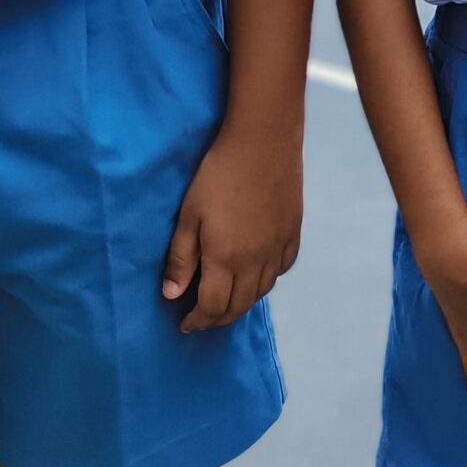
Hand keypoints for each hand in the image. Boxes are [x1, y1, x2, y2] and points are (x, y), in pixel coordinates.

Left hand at [163, 123, 301, 333]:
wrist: (263, 142)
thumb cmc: (218, 175)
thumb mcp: (189, 215)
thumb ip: (181, 258)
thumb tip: (172, 295)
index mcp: (227, 259)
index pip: (213, 307)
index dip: (198, 321)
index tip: (185, 324)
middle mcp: (256, 261)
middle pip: (240, 306)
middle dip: (218, 319)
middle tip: (203, 318)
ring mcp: (278, 248)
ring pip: (262, 291)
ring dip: (242, 303)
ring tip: (226, 300)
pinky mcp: (293, 232)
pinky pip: (281, 269)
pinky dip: (266, 280)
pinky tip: (256, 273)